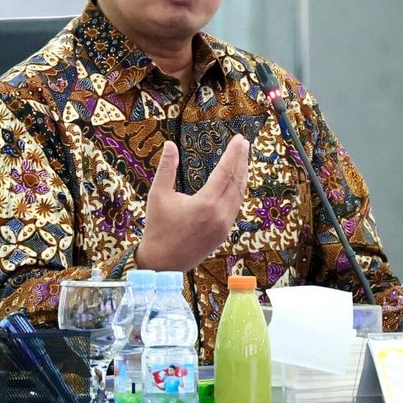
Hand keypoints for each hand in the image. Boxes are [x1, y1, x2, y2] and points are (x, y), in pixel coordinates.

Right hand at [134, 136, 249, 271]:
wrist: (162, 263)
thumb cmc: (158, 227)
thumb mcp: (158, 195)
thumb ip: (166, 168)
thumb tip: (170, 144)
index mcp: (205, 204)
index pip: (225, 172)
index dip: (233, 154)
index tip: (239, 139)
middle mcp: (220, 215)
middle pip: (237, 182)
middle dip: (242, 160)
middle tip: (244, 143)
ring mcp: (224, 226)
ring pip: (240, 195)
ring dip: (242, 175)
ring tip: (244, 159)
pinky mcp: (224, 234)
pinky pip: (236, 207)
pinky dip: (238, 191)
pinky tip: (237, 183)